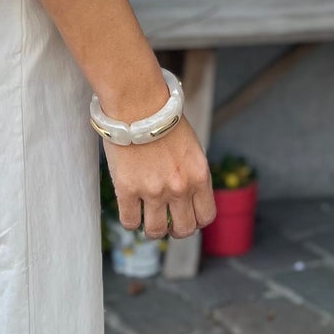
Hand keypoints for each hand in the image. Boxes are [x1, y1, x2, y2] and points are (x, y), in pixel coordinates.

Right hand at [104, 119, 216, 241]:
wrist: (137, 103)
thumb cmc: (163, 120)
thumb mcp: (191, 148)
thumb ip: (192, 174)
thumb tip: (186, 197)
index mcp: (199, 175)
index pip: (206, 216)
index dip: (196, 220)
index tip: (186, 214)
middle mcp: (179, 187)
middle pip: (183, 229)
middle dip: (175, 228)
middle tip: (166, 219)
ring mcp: (152, 191)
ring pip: (156, 231)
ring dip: (153, 228)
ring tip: (147, 217)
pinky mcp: (127, 189)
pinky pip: (130, 222)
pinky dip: (131, 221)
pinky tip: (131, 210)